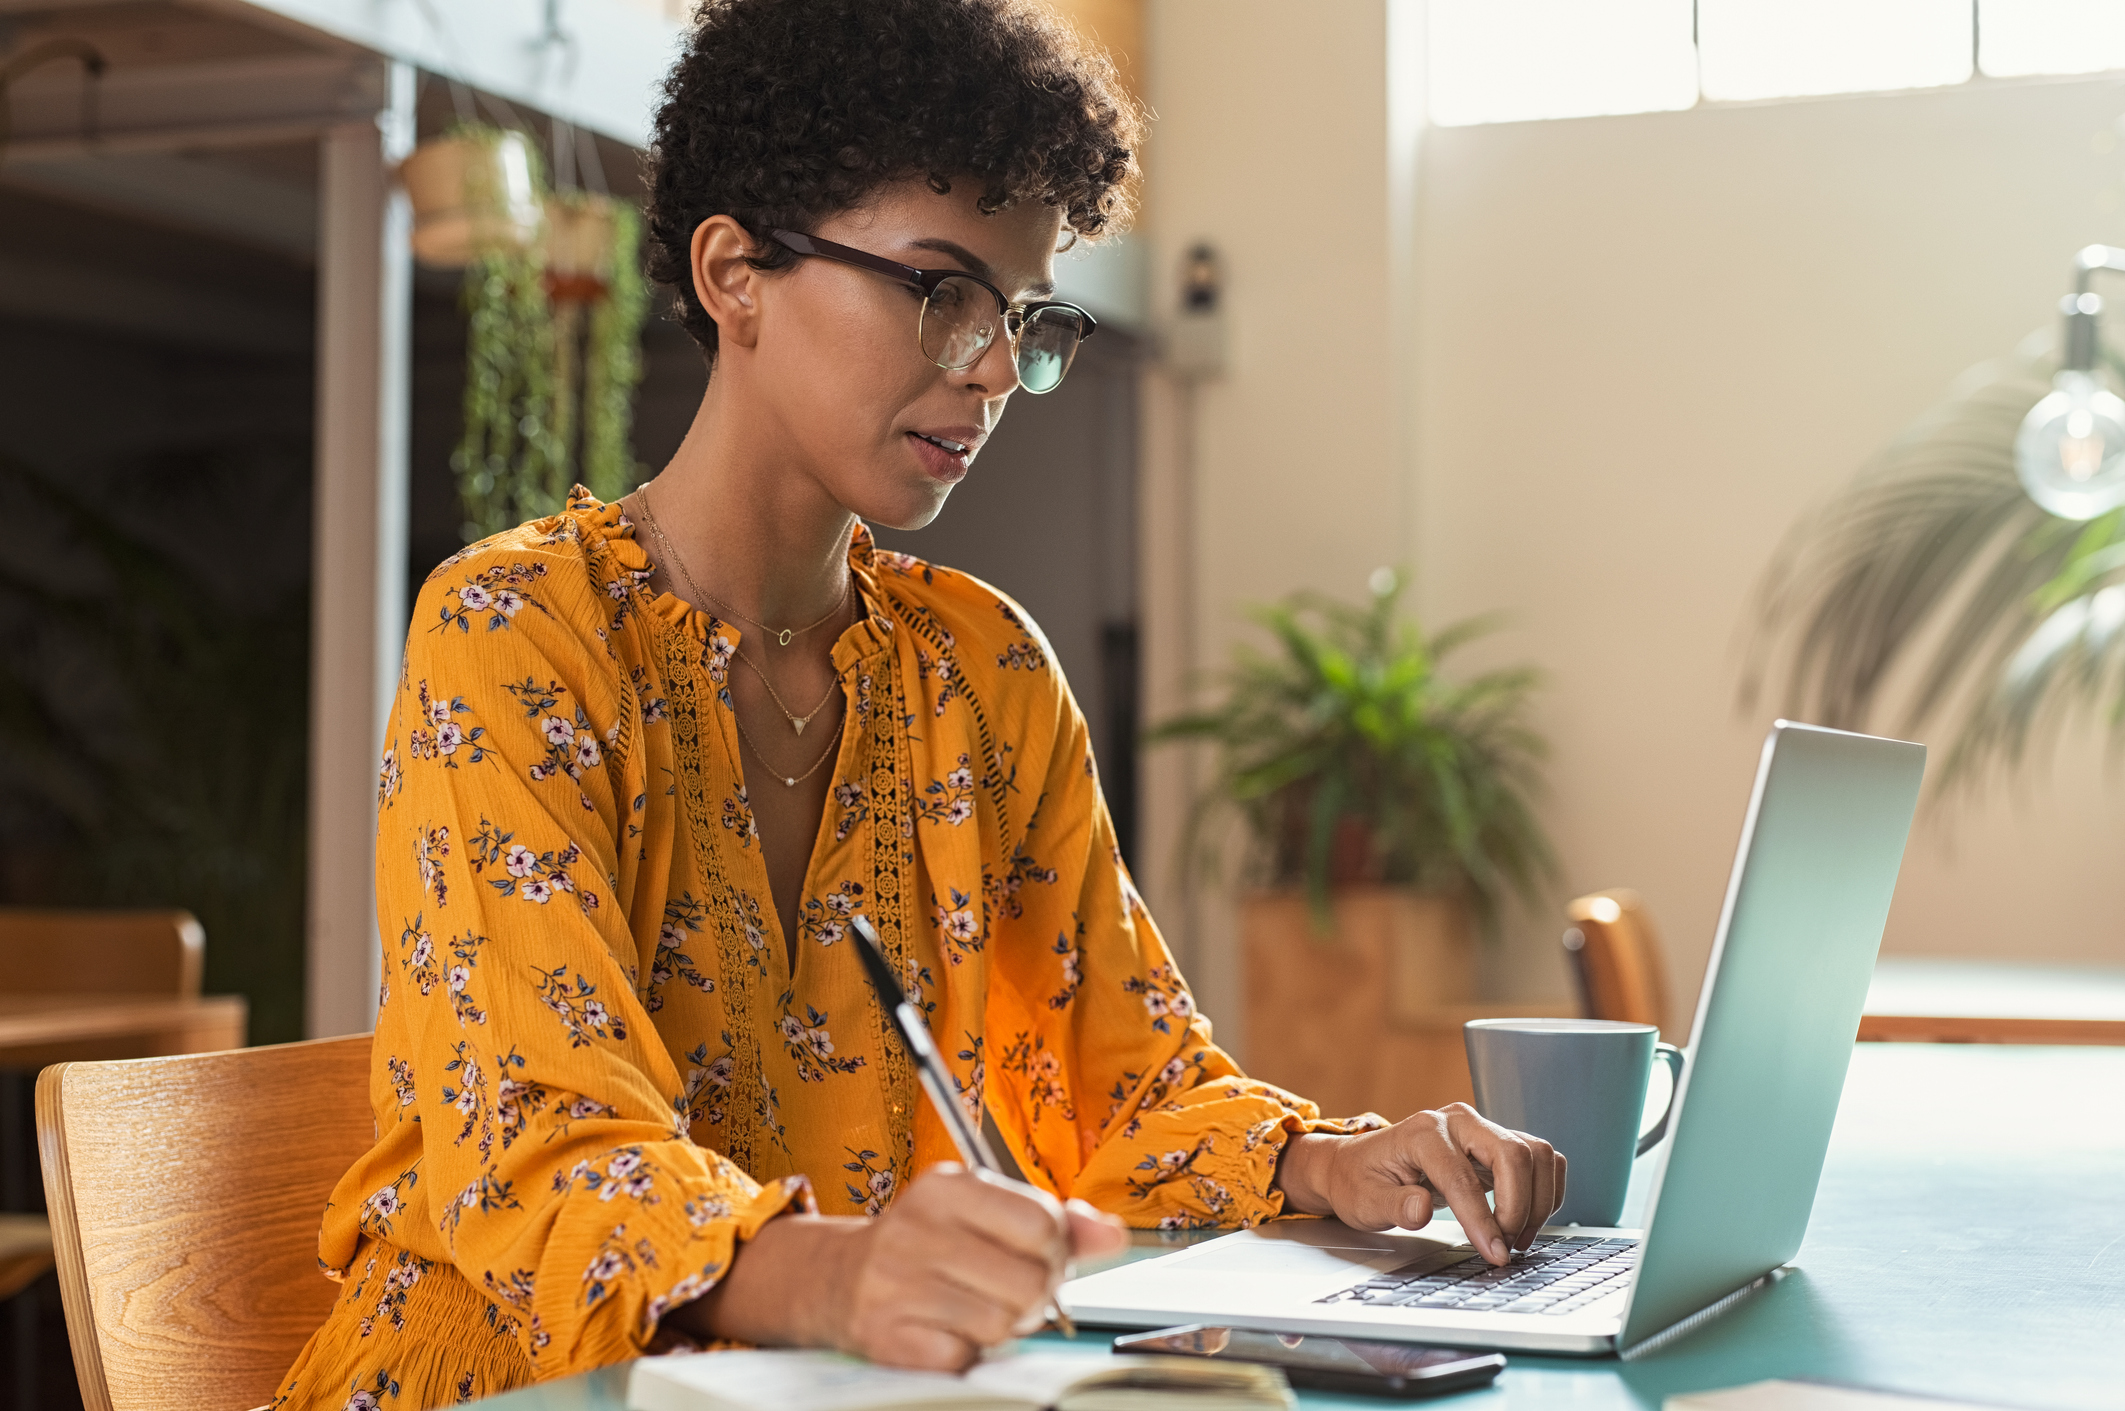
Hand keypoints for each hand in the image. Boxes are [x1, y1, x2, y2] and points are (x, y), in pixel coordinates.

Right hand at [678, 1164, 1125, 1369]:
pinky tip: (944, 1331)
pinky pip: (962, 1357)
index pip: (1043, 1222)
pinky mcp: (886, 1335)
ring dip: (1000, 1328)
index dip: (1055, 1250)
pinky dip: (963, 1353)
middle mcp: (917, 1228)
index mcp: (948, 1187)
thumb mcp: (985, 1213)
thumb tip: (1111, 1235)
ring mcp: (896, 1282)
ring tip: (975, 1311)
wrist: (837, 1279)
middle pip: (1030, 1280)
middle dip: (1033, 1296)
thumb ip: (1056, 1221)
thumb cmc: (927, 1245)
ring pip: (1001, 1323)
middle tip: (1009, 1292)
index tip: (1038, 1255)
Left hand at [1274, 1106, 1564, 1265]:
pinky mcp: (1495, 1144)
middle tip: (1507, 1246)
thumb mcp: (1365, 1201)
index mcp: (1424, 1132)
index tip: (1495, 1254)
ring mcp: (1480, 1130)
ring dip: (1537, 1199)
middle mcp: (1458, 1122)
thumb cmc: (1361, 1182)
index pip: (1463, 1177)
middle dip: (1518, 1206)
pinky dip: (1545, 1190)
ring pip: (1535, 1153)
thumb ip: (1393, 1206)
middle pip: (1513, 1153)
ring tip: (1517, 1237)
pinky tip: (1529, 1218)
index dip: (1483, 1220)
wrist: (1358, 1165)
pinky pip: (1540, 1159)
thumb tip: (1420, 1210)